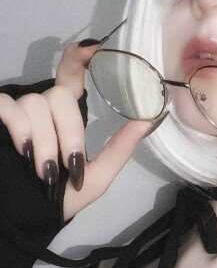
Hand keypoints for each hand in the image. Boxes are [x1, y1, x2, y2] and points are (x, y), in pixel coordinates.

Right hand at [0, 40, 153, 224]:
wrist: (30, 217)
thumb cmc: (65, 197)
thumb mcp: (98, 176)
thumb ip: (121, 147)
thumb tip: (152, 118)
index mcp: (68, 117)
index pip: (73, 75)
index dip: (81, 58)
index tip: (97, 49)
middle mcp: (44, 108)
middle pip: (60, 95)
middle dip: (69, 132)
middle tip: (71, 164)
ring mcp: (19, 112)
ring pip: (35, 104)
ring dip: (45, 141)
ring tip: (45, 171)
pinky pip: (7, 107)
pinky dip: (19, 128)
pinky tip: (24, 151)